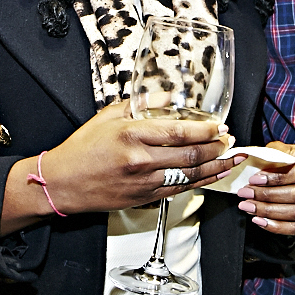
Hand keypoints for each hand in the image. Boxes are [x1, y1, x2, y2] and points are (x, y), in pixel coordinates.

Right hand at [1, 100, 233, 233]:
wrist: (64, 183)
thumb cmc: (83, 148)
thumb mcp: (109, 115)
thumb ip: (142, 104)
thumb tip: (169, 96)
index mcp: (132, 135)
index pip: (179, 132)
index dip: (205, 129)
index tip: (219, 125)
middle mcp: (141, 160)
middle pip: (190, 154)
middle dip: (216, 147)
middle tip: (229, 140)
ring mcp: (144, 182)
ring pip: (190, 175)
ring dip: (215, 166)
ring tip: (230, 158)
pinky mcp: (145, 198)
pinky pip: (180, 190)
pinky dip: (200, 182)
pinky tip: (212, 175)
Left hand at [233, 141, 294, 235]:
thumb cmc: (293, 157)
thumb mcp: (285, 148)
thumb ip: (272, 153)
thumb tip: (251, 161)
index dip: (278, 177)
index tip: (254, 179)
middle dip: (269, 196)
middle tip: (246, 194)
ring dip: (270, 212)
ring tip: (248, 207)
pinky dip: (278, 227)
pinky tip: (260, 220)